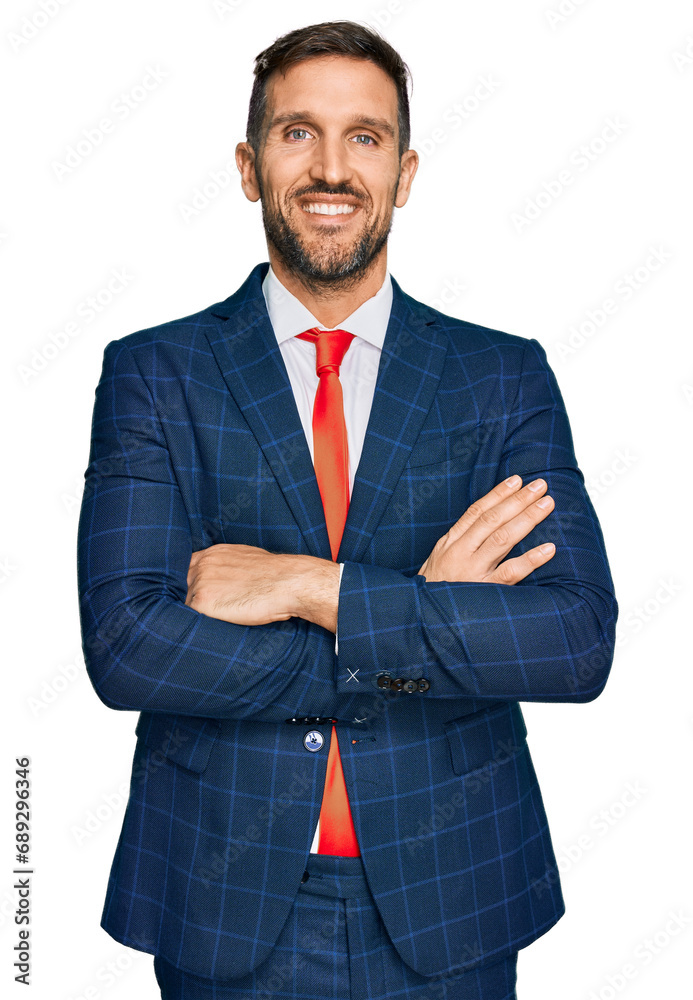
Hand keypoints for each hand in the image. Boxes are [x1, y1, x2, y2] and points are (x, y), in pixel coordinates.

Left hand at [186, 544, 339, 630]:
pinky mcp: (203, 602)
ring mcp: (200, 582)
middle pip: (180, 587)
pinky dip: (197, 626)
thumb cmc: (277, 575)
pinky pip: (190, 619)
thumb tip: (226, 583)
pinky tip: (211, 629)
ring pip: (183, 605)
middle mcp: (201, 564)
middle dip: (188, 601)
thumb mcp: (248, 560)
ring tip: (209, 625)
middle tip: (200, 616)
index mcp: (212, 554)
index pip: (187, 570)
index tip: (196, 599)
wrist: (288, 582)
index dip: (189, 586)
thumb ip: (228, 567)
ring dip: (193, 616)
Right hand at [418, 475, 555, 583]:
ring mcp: (472, 572)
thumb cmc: (436, 588)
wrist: (422, 619)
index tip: (517, 480)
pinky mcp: (484, 592)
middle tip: (540, 485)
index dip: (497, 494)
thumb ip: (461, 541)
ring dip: (527, 519)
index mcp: (450, 542)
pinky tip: (548, 549)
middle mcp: (461, 553)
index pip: (476, 511)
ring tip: (547, 504)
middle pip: (492, 520)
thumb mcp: (440, 559)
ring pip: (502, 539)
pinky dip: (531, 559)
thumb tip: (488, 521)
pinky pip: (510, 573)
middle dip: (518, 500)